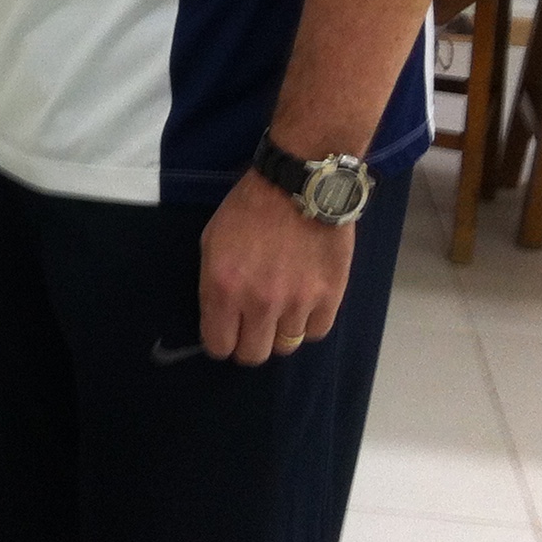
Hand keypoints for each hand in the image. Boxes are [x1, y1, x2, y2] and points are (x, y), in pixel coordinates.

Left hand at [198, 171, 355, 365]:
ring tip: (281, 306)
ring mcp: (298, 303)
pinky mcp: (330, 297)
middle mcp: (259, 303)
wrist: (299, 186)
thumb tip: (220, 319)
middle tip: (252, 327)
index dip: (221, 343)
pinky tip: (304, 304)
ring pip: (286, 345)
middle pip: (253, 355)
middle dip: (248, 344)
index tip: (226, 333)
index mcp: (223, 288)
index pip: (219, 345)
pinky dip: (308, 323)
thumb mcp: (212, 244)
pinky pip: (316, 332)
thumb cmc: (248, 210)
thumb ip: (214, 287)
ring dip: (280, 331)